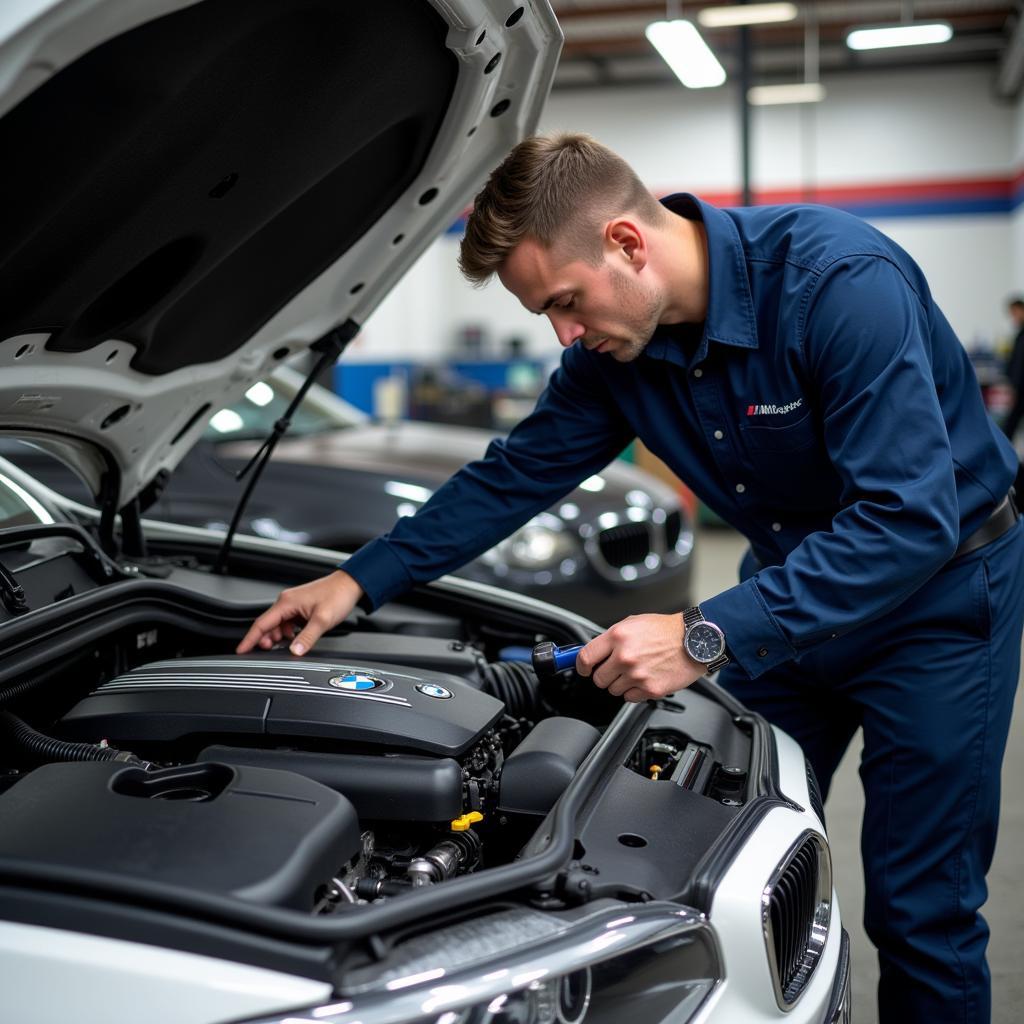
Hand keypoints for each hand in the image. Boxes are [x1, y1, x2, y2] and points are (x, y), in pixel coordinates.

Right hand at [236, 570, 363, 655]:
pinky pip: (288, 623)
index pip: (261, 623)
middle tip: (269, 653)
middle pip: (268, 625)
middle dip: (266, 640)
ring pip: (278, 625)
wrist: (350, 584)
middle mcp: (287, 602)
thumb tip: (295, 651)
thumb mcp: (322, 620)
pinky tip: (296, 638)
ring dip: (279, 637)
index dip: (249, 639)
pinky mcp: (301, 608)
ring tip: (285, 646)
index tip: (241, 650)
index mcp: (286, 603)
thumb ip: (307, 637)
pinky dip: (288, 633)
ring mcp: (293, 605)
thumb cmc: (337, 595)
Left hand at [575, 613, 706, 701]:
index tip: (584, 669)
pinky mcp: (650, 689)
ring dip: (621, 683)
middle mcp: (625, 656)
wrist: (695, 640)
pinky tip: (645, 678)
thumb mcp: (633, 622)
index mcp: (618, 636)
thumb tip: (595, 650)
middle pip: (598, 678)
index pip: (585, 658)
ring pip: (613, 690)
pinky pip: (630, 698)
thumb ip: (612, 637)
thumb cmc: (666, 630)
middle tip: (616, 668)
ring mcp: (637, 675)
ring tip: (637, 670)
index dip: (581, 666)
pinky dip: (635, 691)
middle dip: (605, 674)